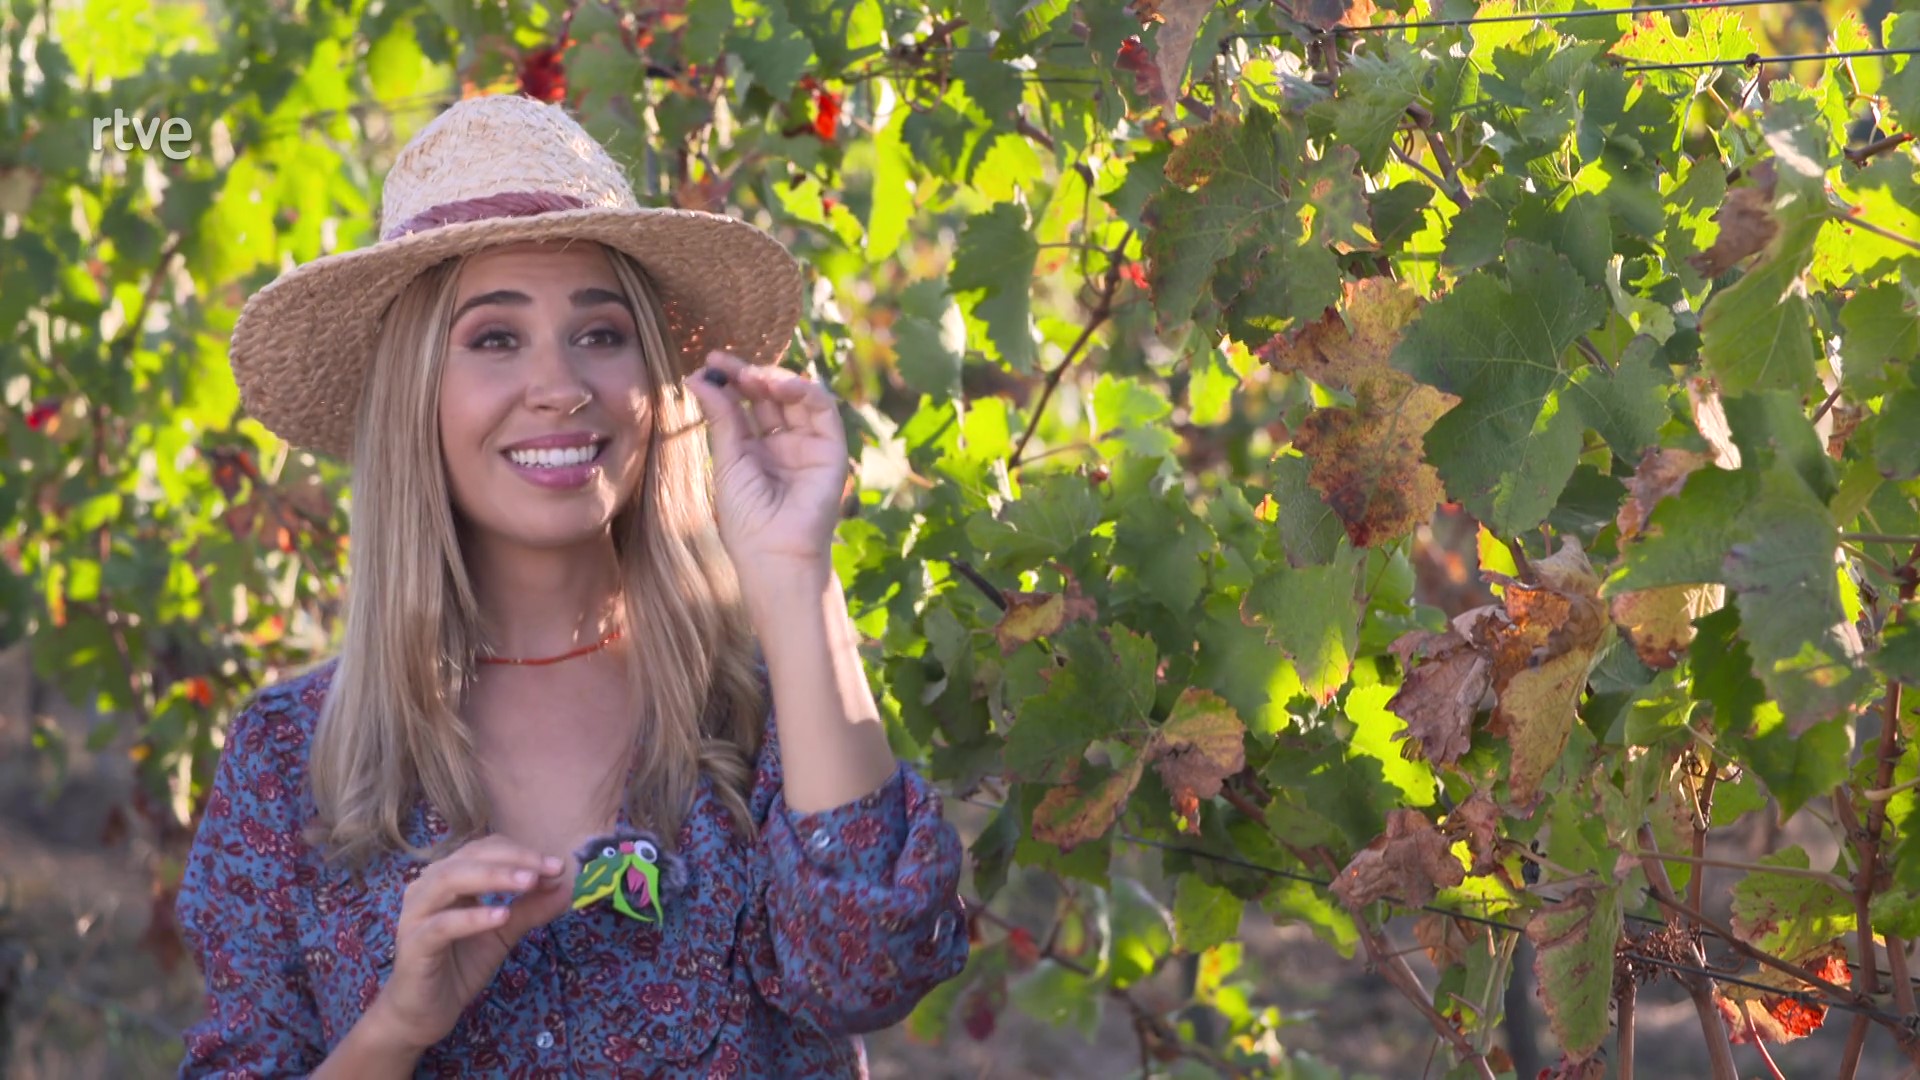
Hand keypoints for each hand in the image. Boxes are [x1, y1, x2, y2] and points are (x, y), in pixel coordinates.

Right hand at [366, 837, 572, 1053]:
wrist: (426, 1012)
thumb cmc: (460, 966)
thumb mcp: (503, 933)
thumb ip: (530, 909)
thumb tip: (566, 888)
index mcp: (449, 878)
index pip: (485, 850)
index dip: (522, 854)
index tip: (557, 867)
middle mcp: (427, 888)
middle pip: (469, 857)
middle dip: (513, 860)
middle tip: (549, 868)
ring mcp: (416, 914)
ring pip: (450, 880)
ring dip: (493, 877)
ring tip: (529, 882)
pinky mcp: (414, 945)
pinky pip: (441, 925)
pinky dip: (472, 917)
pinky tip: (501, 916)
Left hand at [684, 349, 848, 571]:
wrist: (774, 554)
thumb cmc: (746, 518)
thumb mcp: (728, 461)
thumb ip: (722, 417)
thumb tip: (698, 377)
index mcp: (756, 450)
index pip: (745, 405)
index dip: (730, 382)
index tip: (709, 363)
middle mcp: (784, 444)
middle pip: (770, 397)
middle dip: (748, 375)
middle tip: (724, 363)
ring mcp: (809, 446)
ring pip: (797, 398)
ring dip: (774, 379)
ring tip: (750, 376)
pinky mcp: (832, 450)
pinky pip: (823, 410)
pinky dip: (804, 390)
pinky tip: (779, 385)